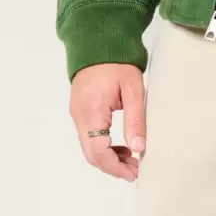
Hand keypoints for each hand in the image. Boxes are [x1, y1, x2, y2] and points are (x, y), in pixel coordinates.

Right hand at [69, 64, 146, 181]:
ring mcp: (77, 114)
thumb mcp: (133, 90)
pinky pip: (89, 138)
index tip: (134, 174)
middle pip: (92, 155)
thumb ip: (135, 120)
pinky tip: (122, 147)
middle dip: (113, 167)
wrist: (98, 42)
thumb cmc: (117, 63)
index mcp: (91, 111)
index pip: (99, 151)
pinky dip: (104, 148)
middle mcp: (79, 115)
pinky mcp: (80, 112)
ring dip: (109, 159)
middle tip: (135, 171)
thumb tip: (138, 148)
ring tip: (132, 160)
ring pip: (89, 148)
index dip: (116, 167)